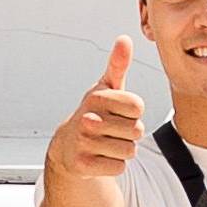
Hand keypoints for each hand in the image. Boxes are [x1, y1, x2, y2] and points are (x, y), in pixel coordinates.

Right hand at [49, 38, 144, 190]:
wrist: (68, 146)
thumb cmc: (94, 114)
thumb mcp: (106, 88)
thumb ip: (118, 64)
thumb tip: (124, 39)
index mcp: (97, 98)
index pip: (138, 107)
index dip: (133, 113)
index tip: (117, 112)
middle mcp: (88, 118)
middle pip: (136, 131)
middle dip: (129, 134)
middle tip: (110, 131)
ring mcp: (84, 143)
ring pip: (129, 151)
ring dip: (122, 150)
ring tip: (106, 143)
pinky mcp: (83, 165)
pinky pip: (119, 167)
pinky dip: (113, 165)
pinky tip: (99, 158)